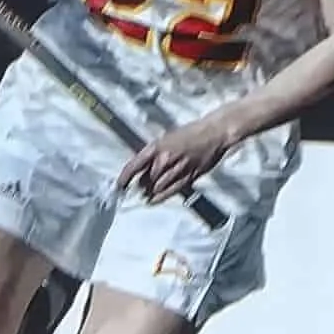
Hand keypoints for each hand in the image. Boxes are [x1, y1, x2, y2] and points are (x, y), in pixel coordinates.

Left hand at [123, 109, 241, 206]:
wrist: (214, 133)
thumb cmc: (191, 132)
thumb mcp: (168, 138)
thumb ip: (155, 153)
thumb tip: (142, 167)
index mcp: (157, 146)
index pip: (135, 165)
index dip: (125, 178)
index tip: (119, 186)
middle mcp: (165, 159)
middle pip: (145, 180)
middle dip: (140, 185)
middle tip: (137, 188)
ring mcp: (177, 169)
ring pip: (156, 188)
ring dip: (149, 192)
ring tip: (145, 195)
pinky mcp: (188, 177)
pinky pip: (170, 191)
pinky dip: (160, 197)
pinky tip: (153, 200)